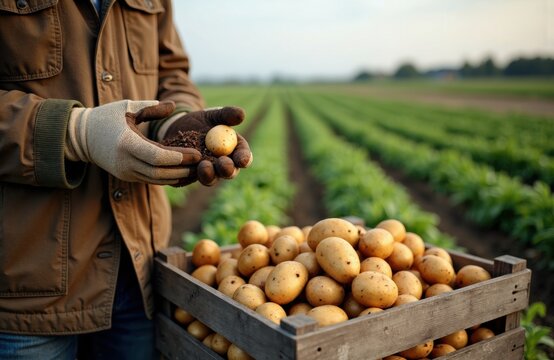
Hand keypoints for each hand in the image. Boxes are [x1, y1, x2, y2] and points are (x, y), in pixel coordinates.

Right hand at [65, 100, 201, 184]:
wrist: (80, 137)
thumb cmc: (105, 117)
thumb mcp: (126, 107)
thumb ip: (151, 108)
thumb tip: (173, 106)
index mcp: (126, 143)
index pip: (157, 156)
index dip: (179, 157)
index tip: (196, 153)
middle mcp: (125, 161)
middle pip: (160, 172)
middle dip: (183, 169)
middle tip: (202, 163)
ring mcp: (125, 172)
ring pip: (157, 179)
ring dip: (178, 177)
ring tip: (197, 170)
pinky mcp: (127, 177)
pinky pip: (151, 180)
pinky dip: (168, 178)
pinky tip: (183, 173)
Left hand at [162, 106, 252, 185]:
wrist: (179, 127)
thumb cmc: (202, 120)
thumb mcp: (214, 114)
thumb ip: (227, 114)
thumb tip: (241, 114)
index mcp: (235, 151)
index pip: (243, 157)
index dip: (244, 159)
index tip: (242, 160)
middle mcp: (224, 165)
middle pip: (229, 172)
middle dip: (227, 170)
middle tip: (223, 164)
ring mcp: (208, 172)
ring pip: (211, 179)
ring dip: (209, 174)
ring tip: (204, 165)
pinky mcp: (191, 176)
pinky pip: (191, 178)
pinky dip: (190, 174)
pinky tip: (186, 166)